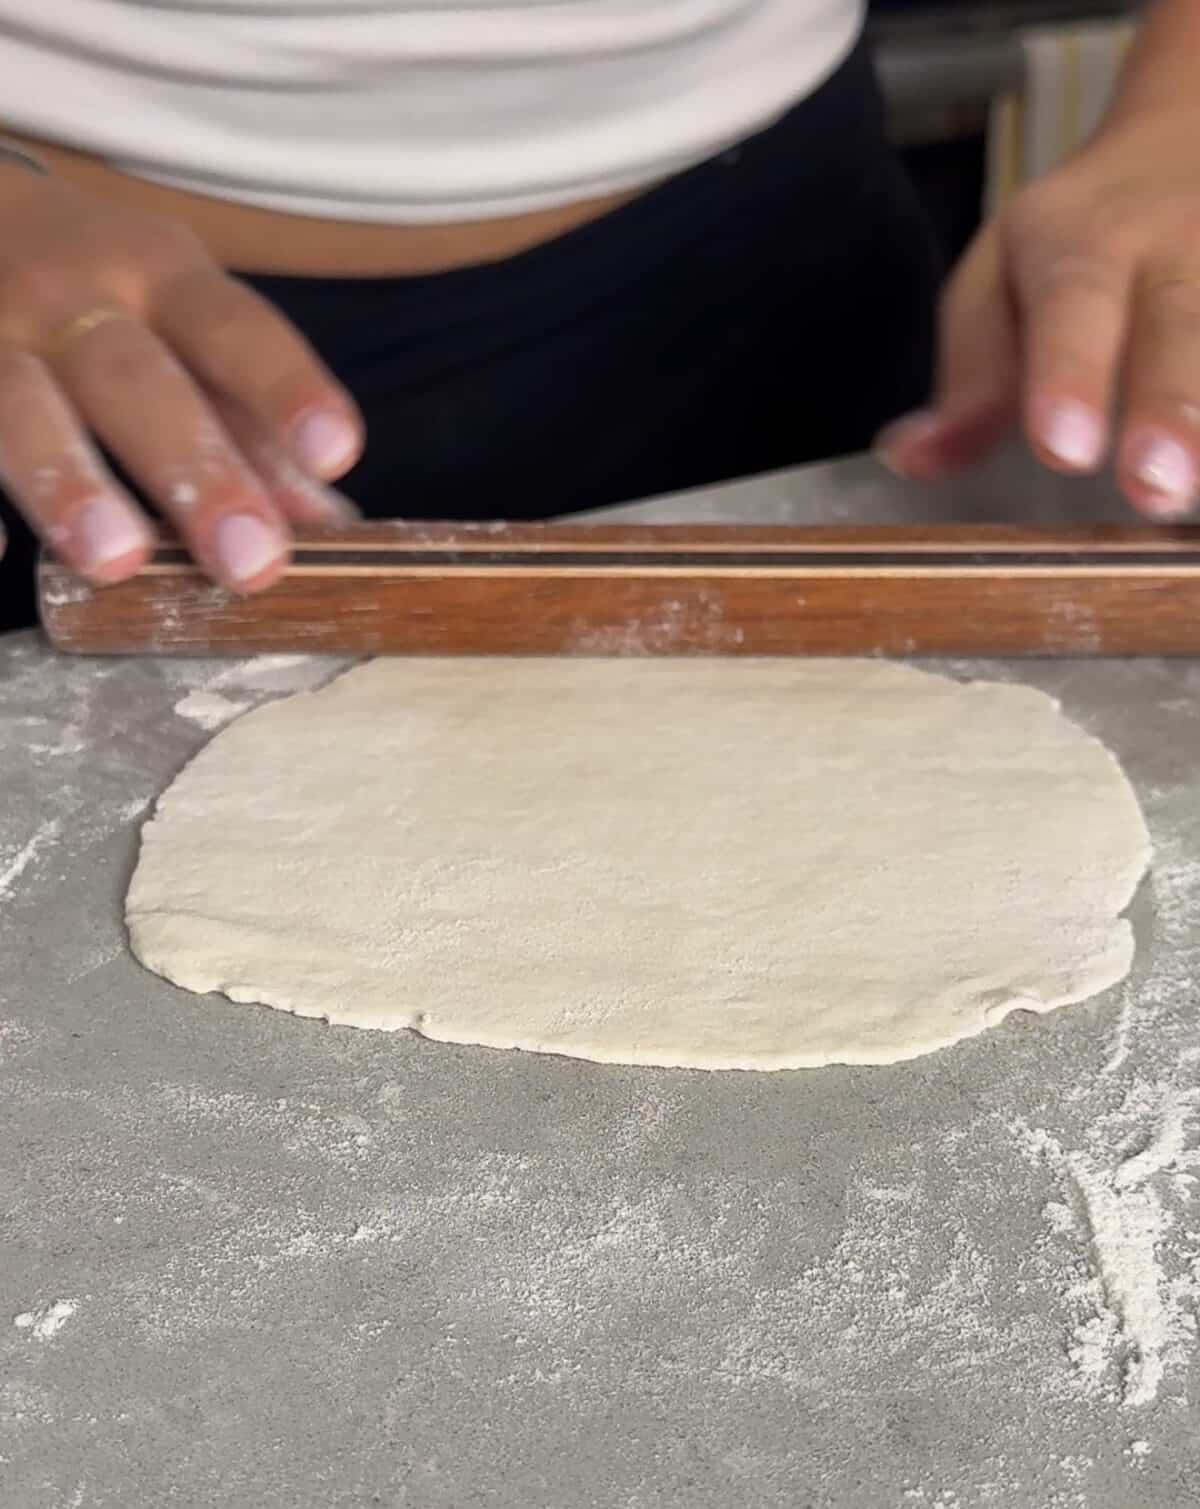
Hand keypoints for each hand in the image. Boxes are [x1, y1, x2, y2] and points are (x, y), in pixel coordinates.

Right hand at [0, 165, 363, 589]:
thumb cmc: (100, 288)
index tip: (337, 453)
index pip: (235, 330)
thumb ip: (252, 421)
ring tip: (116, 561)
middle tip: (250, 559)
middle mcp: (72, 297)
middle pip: (135, 377)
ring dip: (68, 480)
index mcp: (162, 280)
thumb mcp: (183, 323)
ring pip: (19, 403)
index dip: (285, 388)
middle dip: (194, 468)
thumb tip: (331, 523)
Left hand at [876, 105, 1199, 519]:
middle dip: (1170, 406)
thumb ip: (970, 380)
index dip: (1068, 375)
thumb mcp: (1001, 284)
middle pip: (1179, 320)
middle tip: (1154, 484)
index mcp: (1081, 242)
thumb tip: (910, 458)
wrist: (1186, 138)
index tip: (1062, 446)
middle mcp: (1174, 243)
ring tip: (1199, 488)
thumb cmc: (1076, 242)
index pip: (1072, 303)